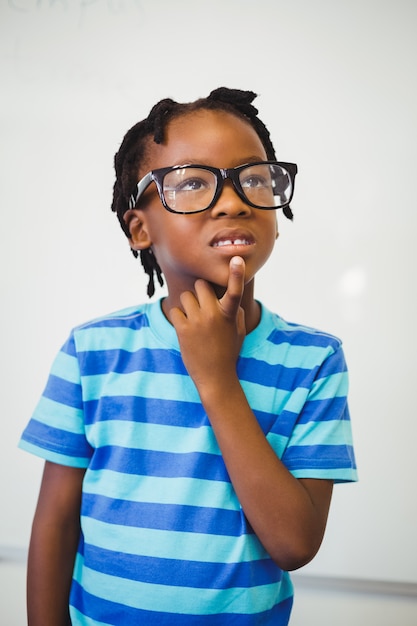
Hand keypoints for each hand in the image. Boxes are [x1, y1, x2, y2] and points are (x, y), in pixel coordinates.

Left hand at [170, 256, 245, 391]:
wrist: (215, 376)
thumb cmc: (229, 351)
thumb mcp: (239, 330)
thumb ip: (235, 311)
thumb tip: (230, 297)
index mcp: (229, 314)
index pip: (235, 290)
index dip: (236, 273)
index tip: (236, 259)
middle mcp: (213, 315)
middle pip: (201, 285)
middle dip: (201, 291)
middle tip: (203, 304)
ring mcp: (197, 321)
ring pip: (186, 296)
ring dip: (189, 304)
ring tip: (194, 318)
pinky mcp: (182, 329)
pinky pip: (175, 310)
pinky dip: (179, 317)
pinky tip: (186, 328)